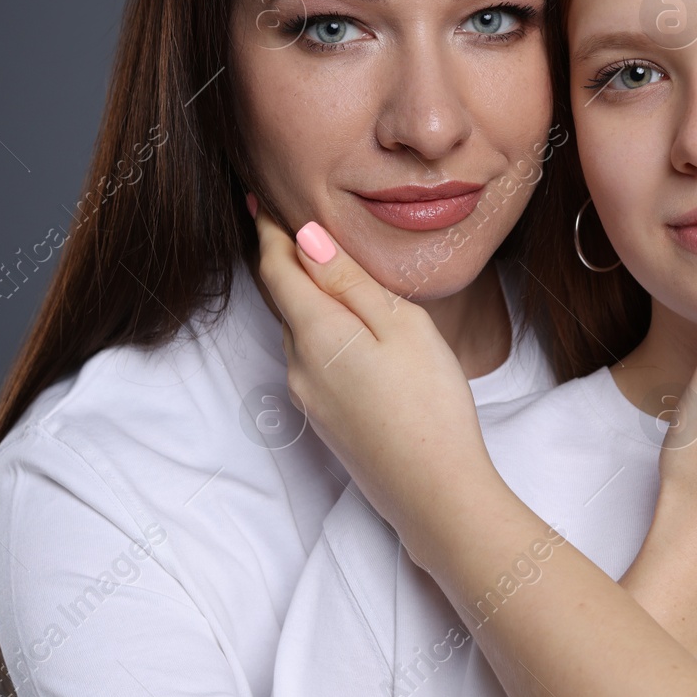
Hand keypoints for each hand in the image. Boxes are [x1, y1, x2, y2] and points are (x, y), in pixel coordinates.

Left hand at [250, 201, 495, 538]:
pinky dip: (322, 334)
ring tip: (330, 273)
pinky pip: (313, 360)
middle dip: (288, 263)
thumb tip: (306, 238)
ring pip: (300, 332)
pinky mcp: (324, 421)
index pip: (276, 269)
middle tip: (294, 224)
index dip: (269, 232)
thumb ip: (349, 281)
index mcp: (315, 334)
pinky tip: (353, 334)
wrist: (435, 495)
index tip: (261, 201)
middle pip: (284, 300)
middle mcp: (298, 365)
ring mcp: (308, 398)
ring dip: (308, 301)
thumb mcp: (401, 326)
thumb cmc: (430, 405)